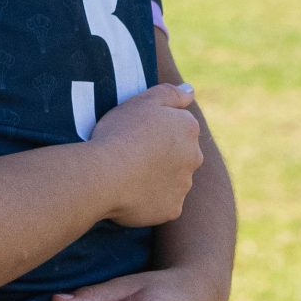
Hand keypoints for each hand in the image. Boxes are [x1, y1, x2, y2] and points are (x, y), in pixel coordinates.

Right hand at [87, 83, 201, 226]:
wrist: (105, 174)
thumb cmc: (120, 133)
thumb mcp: (142, 101)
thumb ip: (170, 93)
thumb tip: (191, 90)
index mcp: (188, 129)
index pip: (179, 126)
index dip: (156, 128)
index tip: (134, 132)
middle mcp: (194, 158)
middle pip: (179, 154)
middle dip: (162, 154)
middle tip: (130, 153)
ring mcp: (184, 186)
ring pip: (172, 179)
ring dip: (156, 177)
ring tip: (125, 174)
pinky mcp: (172, 209)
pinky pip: (162, 203)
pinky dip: (150, 199)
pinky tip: (129, 193)